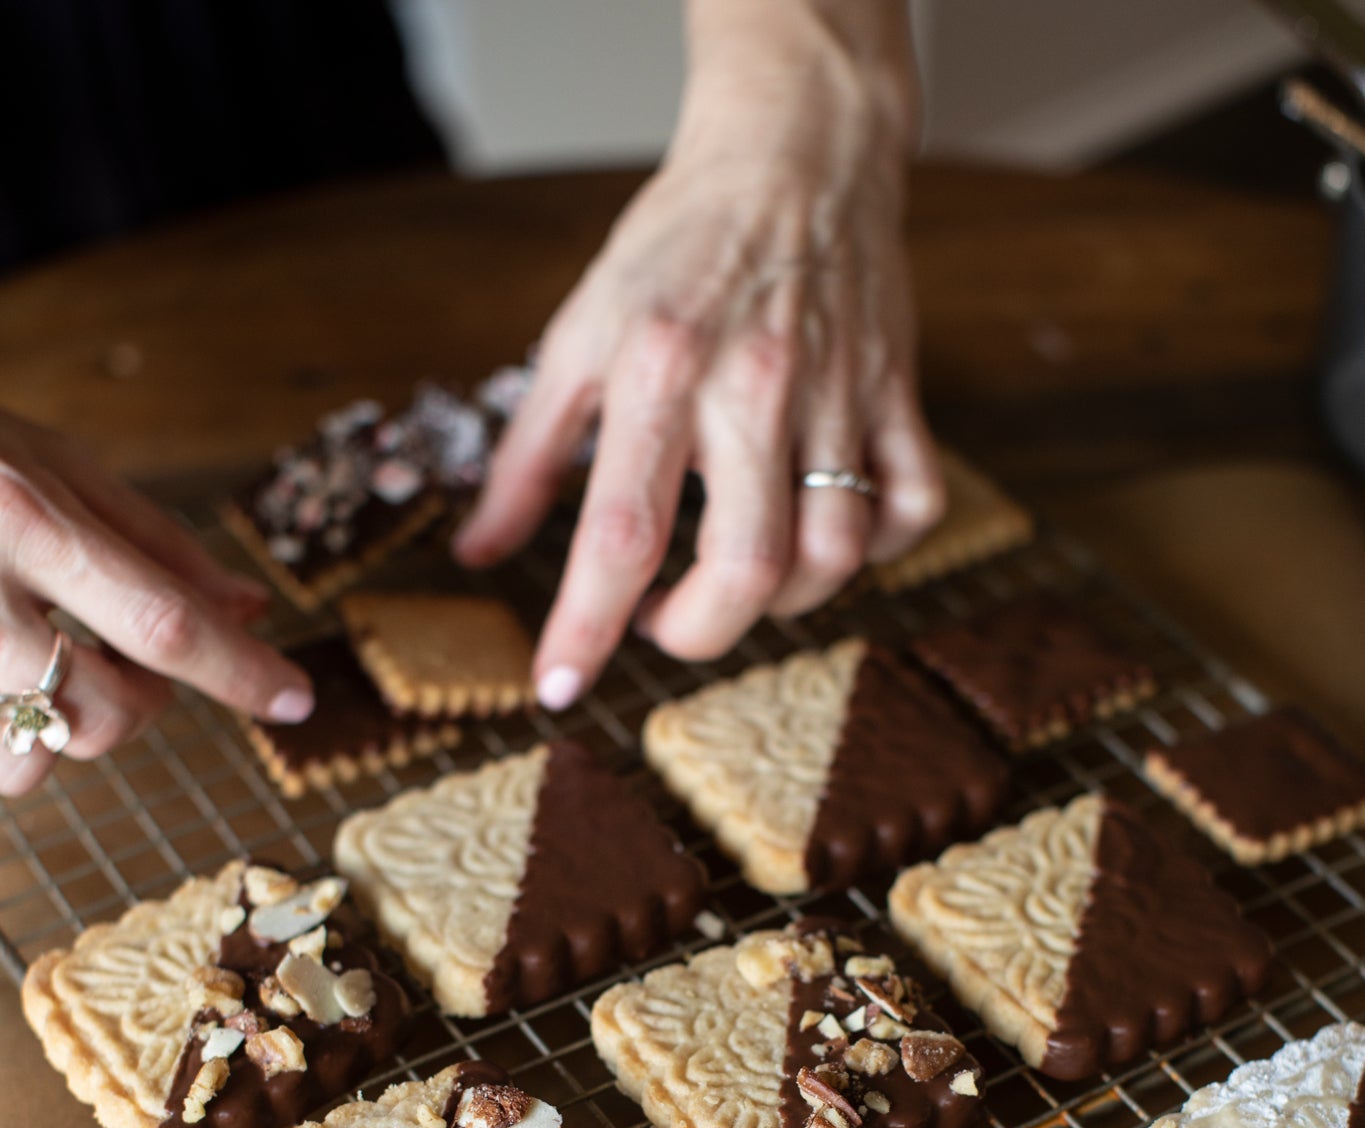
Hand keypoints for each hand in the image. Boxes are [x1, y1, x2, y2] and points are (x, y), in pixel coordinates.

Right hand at [0, 409, 313, 795]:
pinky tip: (12, 686)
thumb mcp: (57, 463)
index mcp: (26, 517)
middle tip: (132, 663)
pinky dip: (10, 739)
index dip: (241, 672)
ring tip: (56, 675)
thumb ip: (157, 546)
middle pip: (97, 711)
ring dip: (64, 737)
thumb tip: (250, 611)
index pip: (161, 622)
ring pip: (27, 759)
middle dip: (140, 708)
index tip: (297, 699)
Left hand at [456, 0, 939, 707]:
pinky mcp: (896, 393)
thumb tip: (478, 551)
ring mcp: (836, 394)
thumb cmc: (678, 245)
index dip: (588, 628)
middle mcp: (754, 388)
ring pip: (837, 555)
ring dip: (783, 602)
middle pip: (747, 569)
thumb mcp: (578, 337)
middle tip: (664, 625)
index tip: (560, 687)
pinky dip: (878, 549)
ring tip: (736, 581)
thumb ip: (527, 455)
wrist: (797, 151)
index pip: (621, 533)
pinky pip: (911, 507)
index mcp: (660, 371)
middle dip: (699, 632)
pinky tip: (827, 536)